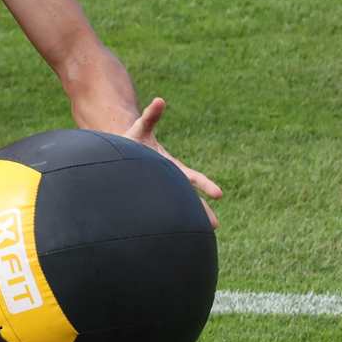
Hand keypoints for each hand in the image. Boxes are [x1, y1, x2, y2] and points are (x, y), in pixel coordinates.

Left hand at [122, 97, 222, 228]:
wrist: (122, 151)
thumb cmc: (132, 139)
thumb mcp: (141, 128)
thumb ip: (151, 116)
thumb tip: (160, 100)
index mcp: (170, 167)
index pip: (191, 177)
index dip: (204, 184)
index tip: (219, 193)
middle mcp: (168, 181)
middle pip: (188, 198)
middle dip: (201, 210)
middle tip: (214, 225)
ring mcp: (159, 190)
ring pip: (176, 208)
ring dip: (186, 221)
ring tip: (199, 237)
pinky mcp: (147, 198)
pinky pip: (158, 212)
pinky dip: (164, 224)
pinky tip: (167, 241)